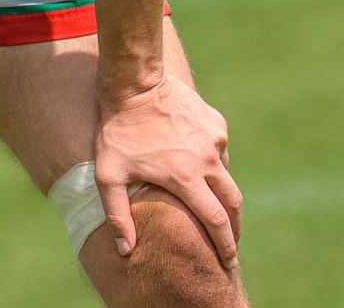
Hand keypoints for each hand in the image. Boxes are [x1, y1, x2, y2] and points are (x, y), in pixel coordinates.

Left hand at [94, 75, 240, 267]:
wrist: (135, 82)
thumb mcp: (108, 176)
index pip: (216, 221)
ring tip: (210, 205)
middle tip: (231, 245)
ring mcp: (214, 139)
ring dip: (222, 194)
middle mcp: (207, 160)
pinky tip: (198, 165)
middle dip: (235, 228)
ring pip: (226, 175)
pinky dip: (214, 163)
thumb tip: (125, 250)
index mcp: (185, 177)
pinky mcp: (215, 123)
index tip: (229, 261)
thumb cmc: (117, 131)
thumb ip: (117, 215)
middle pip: (233, 202)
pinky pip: (220, 150)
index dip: (225, 245)